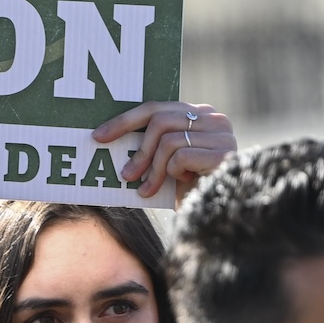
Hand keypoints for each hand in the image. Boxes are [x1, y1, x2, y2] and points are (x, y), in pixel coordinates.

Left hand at [91, 101, 235, 203]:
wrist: (221, 215)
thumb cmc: (191, 188)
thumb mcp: (168, 161)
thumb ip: (153, 143)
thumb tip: (109, 136)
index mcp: (199, 114)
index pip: (155, 108)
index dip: (124, 121)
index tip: (99, 136)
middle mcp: (214, 118)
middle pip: (160, 121)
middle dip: (138, 150)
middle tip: (126, 175)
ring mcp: (222, 134)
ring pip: (168, 141)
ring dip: (154, 169)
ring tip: (147, 190)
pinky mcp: (224, 153)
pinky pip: (181, 157)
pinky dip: (173, 173)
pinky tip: (181, 186)